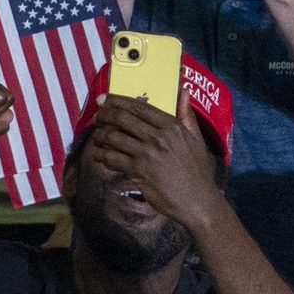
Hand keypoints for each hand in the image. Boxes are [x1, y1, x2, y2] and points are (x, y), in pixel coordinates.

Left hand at [76, 91, 226, 240]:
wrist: (198, 202)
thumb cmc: (197, 171)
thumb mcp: (197, 140)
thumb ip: (186, 115)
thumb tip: (183, 91)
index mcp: (172, 126)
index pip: (139, 106)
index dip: (116, 101)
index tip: (103, 100)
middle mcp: (158, 136)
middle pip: (122, 118)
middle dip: (103, 116)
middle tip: (96, 118)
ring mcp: (147, 153)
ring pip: (112, 137)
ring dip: (99, 137)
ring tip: (97, 138)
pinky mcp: (137, 170)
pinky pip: (111, 157)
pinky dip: (101, 155)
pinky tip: (100, 156)